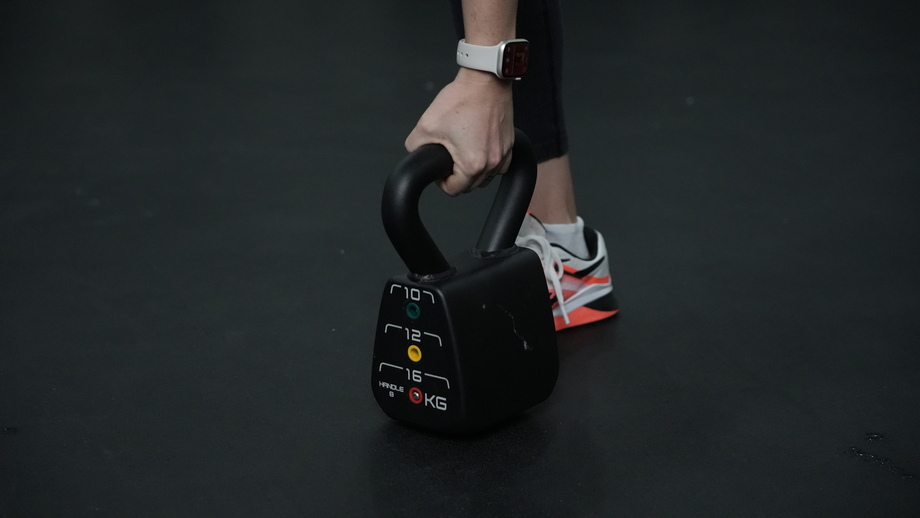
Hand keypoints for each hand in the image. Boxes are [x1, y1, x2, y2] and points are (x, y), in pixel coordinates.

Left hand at [405, 67, 513, 195]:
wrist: (484, 80)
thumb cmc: (462, 99)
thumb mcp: (426, 125)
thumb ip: (415, 145)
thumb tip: (416, 154)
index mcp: (472, 164)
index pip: (453, 190)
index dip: (441, 182)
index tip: (439, 170)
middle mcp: (491, 162)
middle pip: (470, 186)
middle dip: (456, 177)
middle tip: (447, 159)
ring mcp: (503, 154)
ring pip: (486, 178)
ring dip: (473, 172)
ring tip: (462, 154)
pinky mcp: (509, 144)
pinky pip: (499, 166)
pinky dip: (488, 163)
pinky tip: (478, 150)